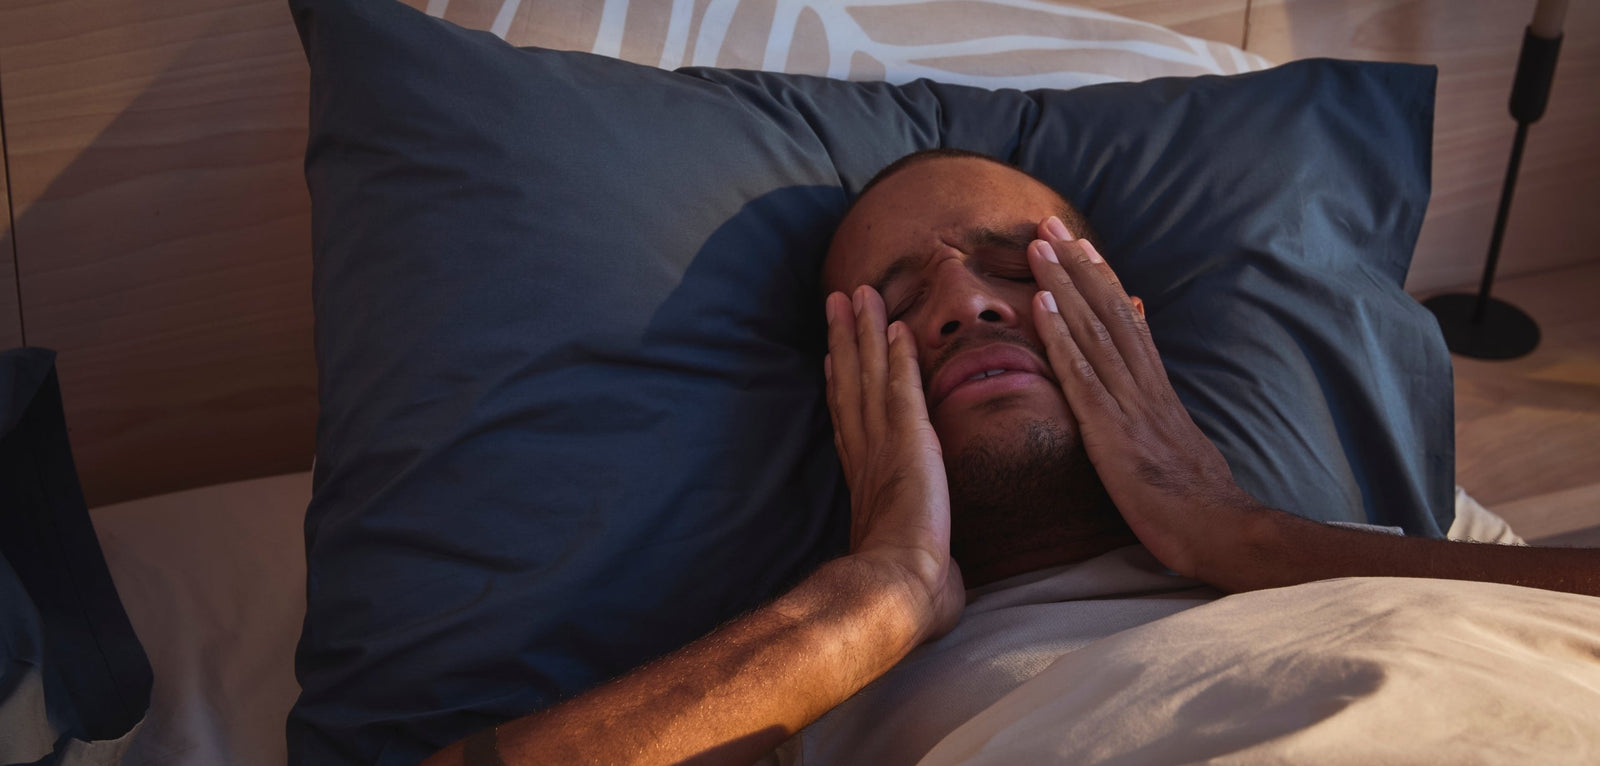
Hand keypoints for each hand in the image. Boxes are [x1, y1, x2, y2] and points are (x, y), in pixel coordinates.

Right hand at [825, 286, 964, 644]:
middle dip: (844, 342)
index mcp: (866, 485)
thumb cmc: (907, 596)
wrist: (896, 591)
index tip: (832, 358)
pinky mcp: (908, 439)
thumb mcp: (919, 569)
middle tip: (836, 302)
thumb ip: (929, 562)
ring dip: (863, 332)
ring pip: (870, 374)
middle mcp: (866, 456)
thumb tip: (946, 583)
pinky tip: (895, 323)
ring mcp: (884, 445)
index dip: (841, 386)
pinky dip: (897, 353)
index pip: (850, 423)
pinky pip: (902, 385)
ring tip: (856, 294)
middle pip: (850, 385)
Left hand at [1025, 217, 1266, 580]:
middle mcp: (1143, 385)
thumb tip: (1148, 378)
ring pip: (1093, 329)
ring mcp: (1128, 404)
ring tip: (1039, 244)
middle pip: (1109, 311)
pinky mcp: (1112, 431)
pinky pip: (1081, 375)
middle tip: (1048, 222)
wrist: (1222, 533)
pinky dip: (1059, 335)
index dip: (1101, 278)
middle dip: (1077, 263)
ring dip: (1064, 283)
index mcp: (1155, 389)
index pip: (1127, 320)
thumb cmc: (1195, 499)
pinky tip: (1039, 304)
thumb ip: (1156, 404)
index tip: (1078, 242)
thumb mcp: (1175, 440)